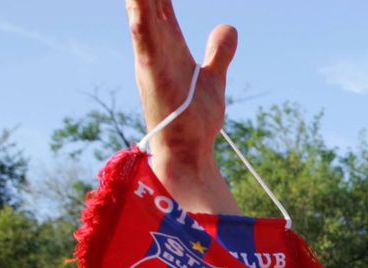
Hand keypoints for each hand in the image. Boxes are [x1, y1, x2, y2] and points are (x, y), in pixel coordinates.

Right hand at [126, 0, 237, 209]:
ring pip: (139, 7)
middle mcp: (152, 44)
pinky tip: (140, 1)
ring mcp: (149, 55)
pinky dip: (139, 10)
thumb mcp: (213, 77)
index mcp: (166, 43)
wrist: (189, 152)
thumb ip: (219, 51)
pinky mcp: (151, 69)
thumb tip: (228, 26)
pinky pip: (142, 31)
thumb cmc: (196, 120)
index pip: (159, 0)